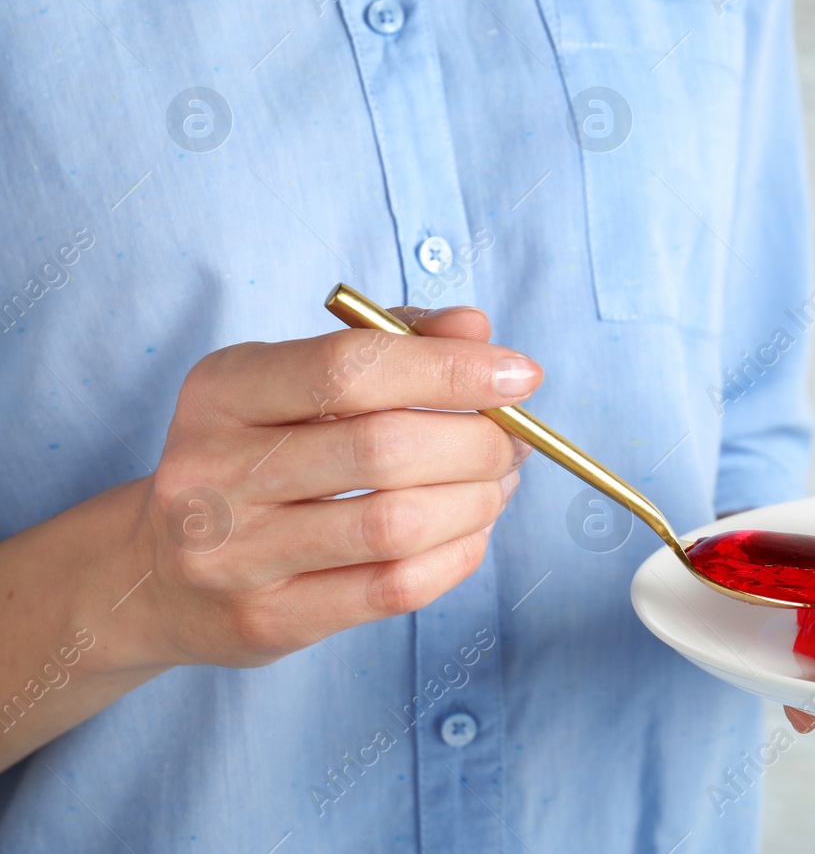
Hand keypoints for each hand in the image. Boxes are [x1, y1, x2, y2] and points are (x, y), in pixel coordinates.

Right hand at [123, 306, 539, 669]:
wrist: (157, 572)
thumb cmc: (258, 454)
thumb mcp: (296, 381)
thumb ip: (390, 343)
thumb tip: (477, 330)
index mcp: (222, 390)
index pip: (350, 368)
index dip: (450, 369)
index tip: (521, 375)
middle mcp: (214, 471)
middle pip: (384, 449)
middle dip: (479, 441)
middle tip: (516, 440)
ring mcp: (234, 555)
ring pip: (396, 524)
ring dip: (476, 500)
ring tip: (499, 483)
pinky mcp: (266, 620)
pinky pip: (393, 588)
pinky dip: (457, 554)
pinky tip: (470, 530)